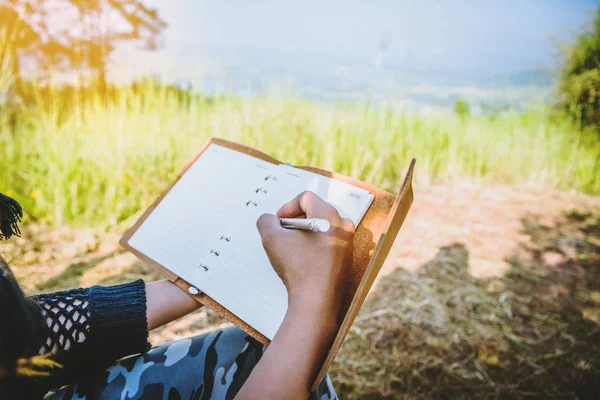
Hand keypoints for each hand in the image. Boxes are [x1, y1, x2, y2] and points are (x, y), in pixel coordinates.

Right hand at [256, 191, 354, 318]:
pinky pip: (328, 244)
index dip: (287, 207)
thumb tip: (268, 220)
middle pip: (316, 211)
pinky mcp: (346, 259)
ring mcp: (347, 243)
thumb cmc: (298, 269)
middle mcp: (343, 226)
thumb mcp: (272, 240)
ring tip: (291, 249)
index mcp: (329, 215)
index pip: (306, 197)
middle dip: (295, 221)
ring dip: (304, 235)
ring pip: (322, 229)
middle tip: (283, 235)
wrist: (316, 302)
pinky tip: (302, 261)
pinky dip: (314, 247)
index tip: (278, 223)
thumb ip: (266, 222)